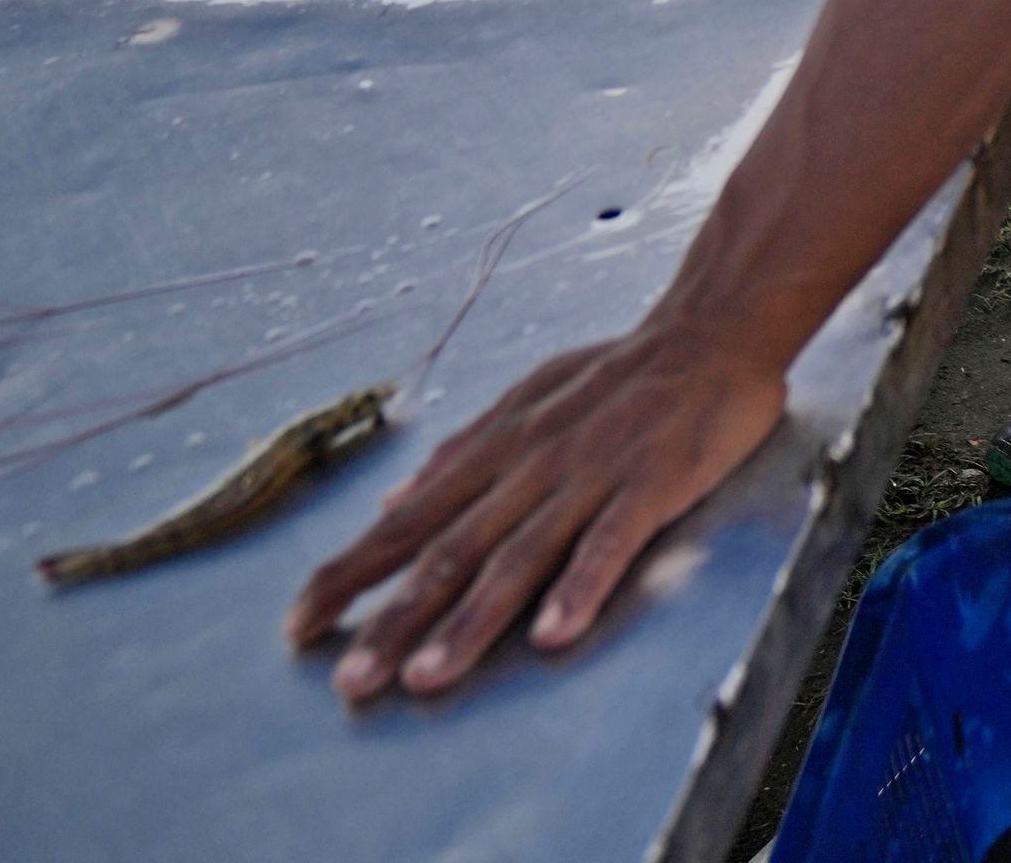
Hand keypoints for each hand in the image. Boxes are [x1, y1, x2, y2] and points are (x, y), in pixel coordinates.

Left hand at [286, 318, 786, 700]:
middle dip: (395, 619)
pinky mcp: (650, 484)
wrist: (711, 330)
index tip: (299, 625)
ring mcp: (589, 476)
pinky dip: (579, 588)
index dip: (349, 574)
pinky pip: (609, 543)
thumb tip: (391, 501)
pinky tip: (553, 632)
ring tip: (428, 676)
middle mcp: (530, 466)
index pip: (406, 522)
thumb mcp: (525, 398)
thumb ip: (459, 454)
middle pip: (451, 551)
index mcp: (496, 449)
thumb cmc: (618, 372)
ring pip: (519, 556)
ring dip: (470, 620)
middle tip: (351, 681)